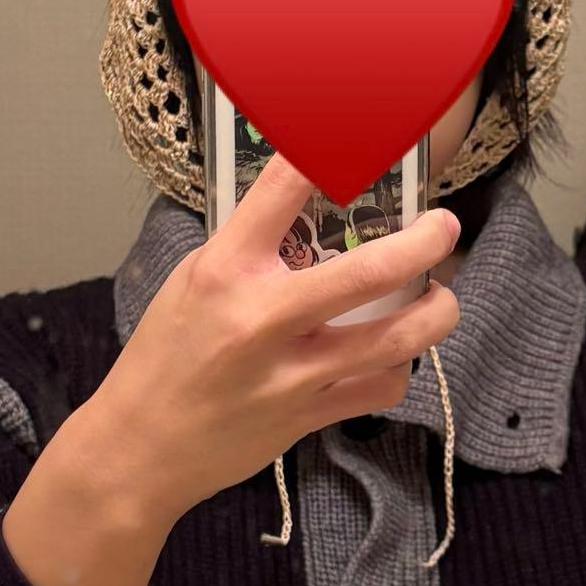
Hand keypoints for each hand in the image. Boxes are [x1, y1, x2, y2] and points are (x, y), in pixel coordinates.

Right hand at [89, 150, 461, 524]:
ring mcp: (291, 373)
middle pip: (369, 271)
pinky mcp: (308, 416)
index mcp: (226, 269)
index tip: (363, 138)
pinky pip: (381, 387)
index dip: (330, 152)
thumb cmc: (166, 354)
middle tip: (444, 226)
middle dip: (425, 242)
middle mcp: (263, 317)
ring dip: (435, 312)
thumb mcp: (195, 279)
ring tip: (441, 297)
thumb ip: (253, 247)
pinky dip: (398, 366)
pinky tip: (393, 354)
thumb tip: (311, 209)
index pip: (284, 188)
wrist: (141, 447)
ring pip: (396, 339)